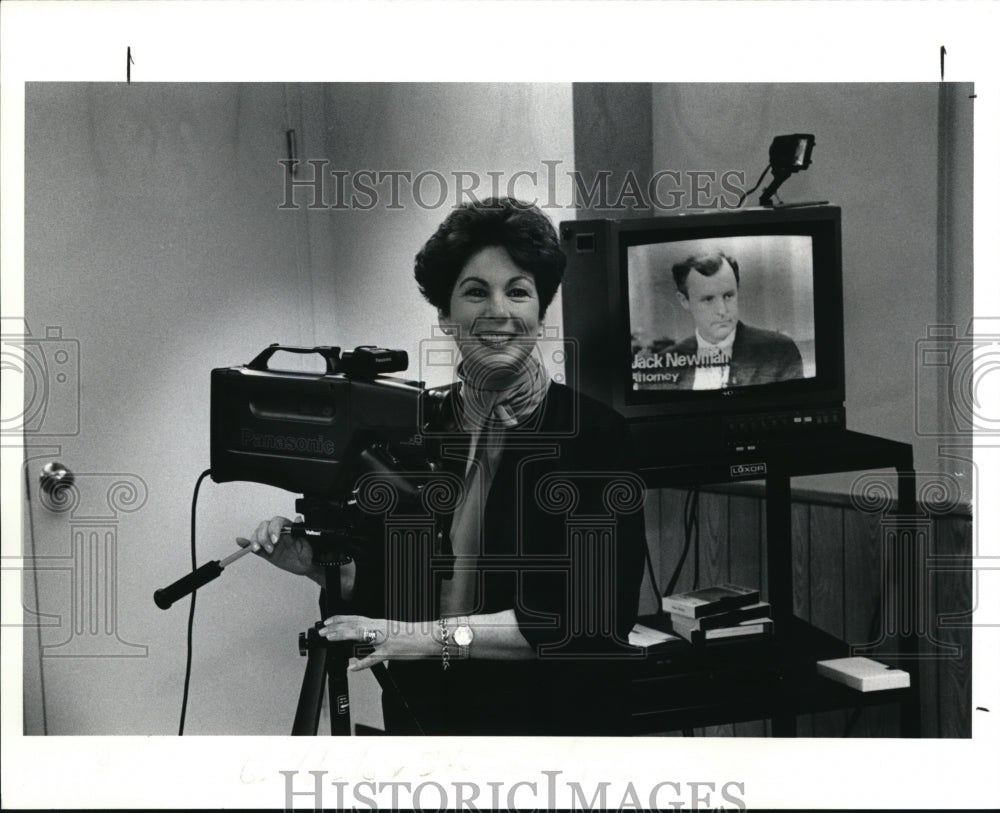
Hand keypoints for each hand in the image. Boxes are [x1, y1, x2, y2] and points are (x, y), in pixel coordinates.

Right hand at [236, 515, 323, 585]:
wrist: (306, 564)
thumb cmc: (308, 551)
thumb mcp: (308, 541)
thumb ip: (302, 531)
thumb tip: (298, 519)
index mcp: (287, 527)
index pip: (277, 521)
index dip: (274, 529)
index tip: (275, 540)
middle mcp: (277, 532)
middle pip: (264, 526)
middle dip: (264, 536)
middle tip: (270, 548)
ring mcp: (270, 541)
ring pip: (257, 535)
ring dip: (255, 541)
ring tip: (258, 549)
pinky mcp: (265, 551)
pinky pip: (253, 545)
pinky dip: (245, 543)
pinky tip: (240, 541)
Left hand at [318, 614, 436, 670]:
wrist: (429, 637)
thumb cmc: (412, 635)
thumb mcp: (391, 630)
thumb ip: (377, 633)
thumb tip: (363, 637)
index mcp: (380, 623)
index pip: (356, 618)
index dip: (340, 618)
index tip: (328, 620)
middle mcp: (380, 628)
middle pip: (354, 624)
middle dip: (336, 626)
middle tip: (323, 630)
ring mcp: (384, 640)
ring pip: (361, 635)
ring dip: (344, 635)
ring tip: (330, 637)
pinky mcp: (390, 652)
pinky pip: (374, 658)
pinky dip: (362, 663)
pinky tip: (352, 667)